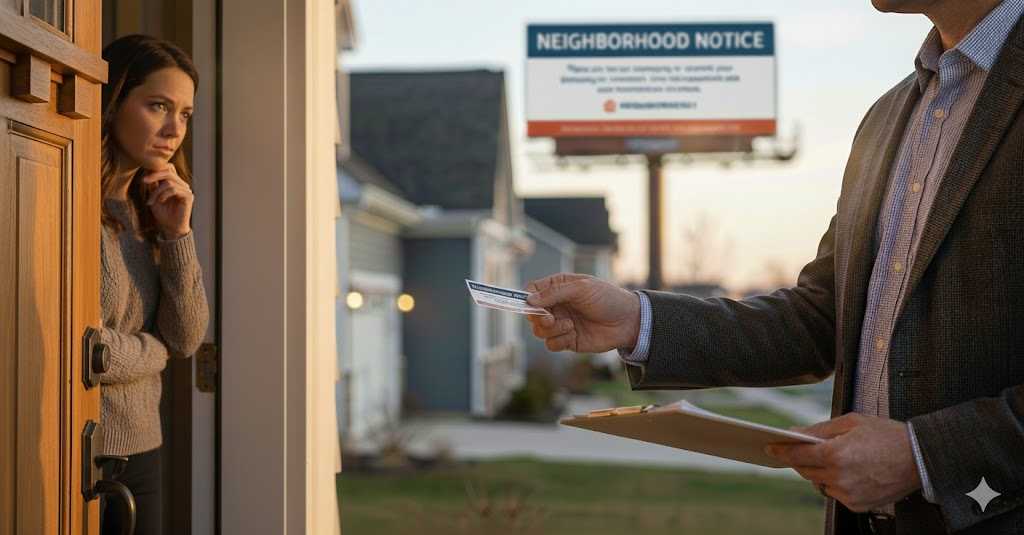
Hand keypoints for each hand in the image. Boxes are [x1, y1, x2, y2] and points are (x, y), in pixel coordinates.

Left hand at [141, 163, 192, 239]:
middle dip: (155, 175)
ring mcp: (186, 190)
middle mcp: (182, 185)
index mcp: (175, 183)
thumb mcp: (154, 197)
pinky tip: (161, 202)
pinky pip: (174, 189)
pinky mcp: (188, 196)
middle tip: (143, 181)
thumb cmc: (163, 214)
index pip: (168, 168)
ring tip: (151, 201)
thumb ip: (154, 185)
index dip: (156, 169)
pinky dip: (164, 195)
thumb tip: (149, 171)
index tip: (144, 176)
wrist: (171, 229)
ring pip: (169, 182)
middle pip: (169, 171)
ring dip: (157, 191)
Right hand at [525, 273, 640, 352]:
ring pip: (539, 330)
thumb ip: (555, 293)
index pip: (532, 291)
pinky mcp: (567, 340)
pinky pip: (551, 344)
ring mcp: (561, 324)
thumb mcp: (582, 288)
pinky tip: (572, 333)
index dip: (527, 298)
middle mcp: (557, 306)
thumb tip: (530, 300)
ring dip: (550, 329)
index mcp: (559, 288)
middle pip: (531, 313)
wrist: (628, 321)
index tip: (530, 304)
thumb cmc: (608, 298)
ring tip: (568, 325)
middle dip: (537, 317)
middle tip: (550, 318)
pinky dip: (558, 340)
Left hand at [764, 413, 921, 511]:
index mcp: (836, 455)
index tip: (770, 446)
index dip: (781, 449)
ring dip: (819, 471)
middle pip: (805, 470)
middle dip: (799, 459)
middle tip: (796, 448)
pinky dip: (835, 482)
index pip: (797, 454)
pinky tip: (848, 470)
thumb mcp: (851, 422)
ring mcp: (848, 494)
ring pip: (819, 482)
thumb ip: (819, 429)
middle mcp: (840, 477)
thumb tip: (795, 432)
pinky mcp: (857, 505)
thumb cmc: (888, 436)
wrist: (920, 458)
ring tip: (831, 458)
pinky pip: (836, 493)